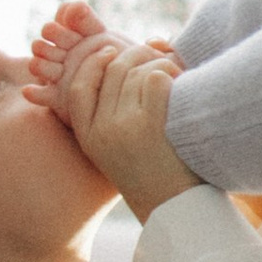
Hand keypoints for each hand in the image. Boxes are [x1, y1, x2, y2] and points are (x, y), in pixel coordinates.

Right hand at [28, 0, 176, 92]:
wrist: (142, 114)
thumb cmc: (150, 84)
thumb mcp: (154, 67)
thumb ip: (159, 52)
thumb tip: (156, 40)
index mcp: (94, 36)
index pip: (73, 16)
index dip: (71, 14)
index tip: (76, 13)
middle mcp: (76, 52)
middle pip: (54, 35)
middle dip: (54, 32)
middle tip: (54, 32)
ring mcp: (65, 74)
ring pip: (44, 60)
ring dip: (42, 55)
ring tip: (45, 55)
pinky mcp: (60, 99)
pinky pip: (44, 95)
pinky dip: (36, 93)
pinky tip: (30, 91)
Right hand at [32, 22, 198, 223]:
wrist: (177, 209)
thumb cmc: (157, 174)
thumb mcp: (121, 150)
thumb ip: (115, 114)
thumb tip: (127, 59)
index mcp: (89, 137)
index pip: (78, 88)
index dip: (92, 64)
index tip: (110, 51)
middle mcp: (102, 130)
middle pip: (113, 71)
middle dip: (137, 55)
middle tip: (158, 55)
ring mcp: (124, 127)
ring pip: (136, 71)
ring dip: (160, 63)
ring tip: (176, 72)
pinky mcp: (151, 126)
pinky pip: (155, 79)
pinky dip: (171, 73)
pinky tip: (182, 83)